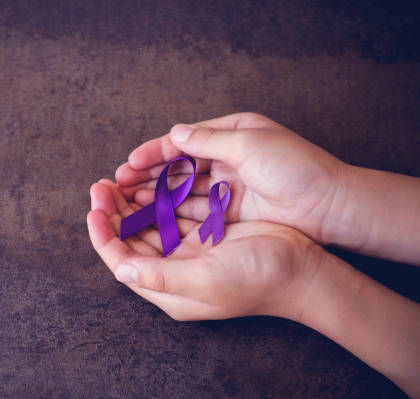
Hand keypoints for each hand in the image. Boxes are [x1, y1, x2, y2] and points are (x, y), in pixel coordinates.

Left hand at [87, 179, 323, 320]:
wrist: (302, 271)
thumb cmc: (257, 281)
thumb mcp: (206, 282)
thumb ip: (161, 277)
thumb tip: (119, 269)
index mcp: (168, 288)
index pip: (122, 260)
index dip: (103, 235)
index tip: (93, 208)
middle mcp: (173, 271)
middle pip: (131, 239)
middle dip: (113, 212)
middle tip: (101, 185)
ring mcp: (189, 251)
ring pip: (148, 224)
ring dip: (132, 203)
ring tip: (118, 179)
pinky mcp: (205, 233)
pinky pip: (172, 213)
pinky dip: (158, 198)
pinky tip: (149, 181)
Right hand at [115, 112, 344, 244]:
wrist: (328, 206)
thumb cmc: (294, 167)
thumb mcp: (250, 143)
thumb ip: (208, 139)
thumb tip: (174, 133)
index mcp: (232, 133)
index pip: (183, 141)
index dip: (154, 152)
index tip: (128, 164)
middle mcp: (226, 158)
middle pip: (178, 166)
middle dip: (148, 175)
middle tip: (118, 185)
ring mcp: (227, 186)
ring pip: (182, 189)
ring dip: (156, 194)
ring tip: (128, 201)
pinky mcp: (230, 210)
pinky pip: (196, 209)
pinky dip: (174, 211)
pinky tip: (152, 215)